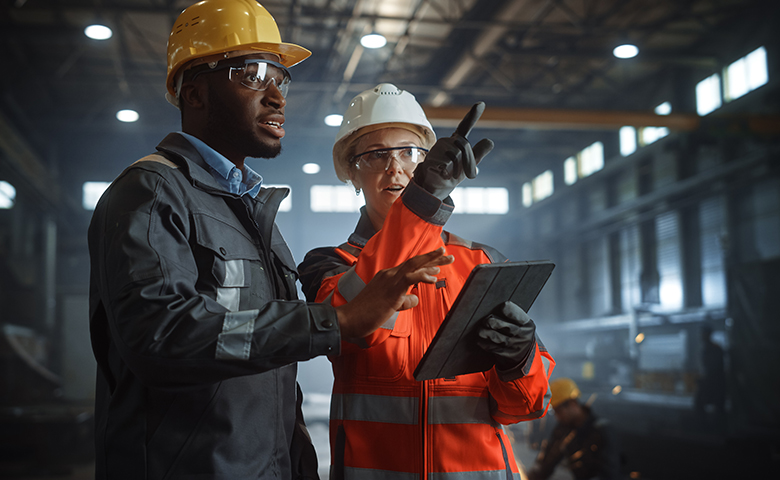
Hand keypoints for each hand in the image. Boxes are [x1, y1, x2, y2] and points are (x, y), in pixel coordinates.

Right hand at [336, 247, 453, 338]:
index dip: (424, 263)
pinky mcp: (391, 290)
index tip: (437, 262)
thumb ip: (403, 300)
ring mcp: (389, 281)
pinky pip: (410, 279)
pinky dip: (423, 276)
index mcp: (386, 276)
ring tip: (446, 258)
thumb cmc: (364, 314)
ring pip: (414, 266)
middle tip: (446, 253)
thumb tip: (415, 298)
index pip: (409, 266)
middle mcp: (388, 275)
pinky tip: (433, 278)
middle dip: (432, 257)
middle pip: (414, 262)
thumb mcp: (388, 306)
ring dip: (432, 262)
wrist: (348, 319)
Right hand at [412, 102, 493, 199]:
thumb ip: (478, 153)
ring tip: (450, 174)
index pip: (465, 126)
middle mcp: (447, 141)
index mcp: (457, 141)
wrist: (434, 187)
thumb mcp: (469, 165)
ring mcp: (437, 149)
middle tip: (464, 174)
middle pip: (465, 145)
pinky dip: (448, 173)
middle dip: (468, 161)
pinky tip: (442, 174)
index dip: (473, 115)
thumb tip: (490, 141)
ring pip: (456, 155)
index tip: (481, 104)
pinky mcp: (431, 157)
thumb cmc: (452, 174)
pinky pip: (446, 163)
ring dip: (458, 169)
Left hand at [476, 301, 535, 370]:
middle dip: (491, 321)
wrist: (526, 356)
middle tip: (486, 321)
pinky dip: (483, 342)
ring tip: (481, 330)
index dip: (505, 308)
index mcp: (527, 324)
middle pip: (504, 325)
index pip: (515, 313)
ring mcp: (514, 346)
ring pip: (495, 337)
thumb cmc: (520, 335)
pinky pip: (491, 348)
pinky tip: (480, 339)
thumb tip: (493, 308)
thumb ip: (512, 316)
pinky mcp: (507, 355)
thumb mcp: (523, 325)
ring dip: (484, 332)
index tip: (500, 307)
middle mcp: (522, 335)